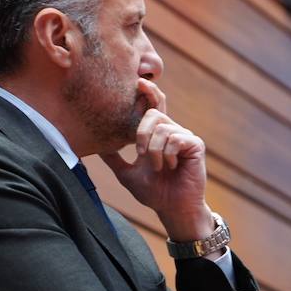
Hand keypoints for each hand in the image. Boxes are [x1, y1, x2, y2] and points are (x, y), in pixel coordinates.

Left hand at [99, 80, 212, 241]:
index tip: (137, 82)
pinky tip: (171, 167)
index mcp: (157, 134)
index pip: (152, 106)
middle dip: (141, 133)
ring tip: (157, 167)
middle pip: (153, 113)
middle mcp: (171, 131)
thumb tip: (95, 146)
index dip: (147, 92)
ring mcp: (184, 136)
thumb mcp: (126, 174)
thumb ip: (113, 158)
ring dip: (153, 150)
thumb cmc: (154, 193)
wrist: (173, 209)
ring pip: (162, 127)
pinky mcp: (195, 144)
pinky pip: (175, 138)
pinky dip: (167, 154)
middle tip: (140, 153)